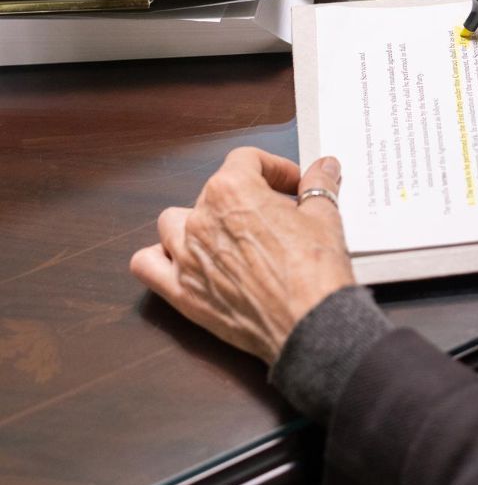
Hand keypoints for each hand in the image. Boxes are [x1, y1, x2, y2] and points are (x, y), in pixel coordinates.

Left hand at [130, 149, 355, 365]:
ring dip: (197, 223)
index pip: (246, 160)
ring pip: (173, 222)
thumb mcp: (324, 217)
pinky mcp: (182, 292)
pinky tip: (183, 261)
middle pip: (213, 191)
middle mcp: (201, 219)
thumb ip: (318, 186)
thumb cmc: (314, 273)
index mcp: (232, 191)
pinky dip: (158, 259)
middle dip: (246, 199)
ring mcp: (186, 256)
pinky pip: (146, 264)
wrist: (310, 325)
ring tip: (227, 235)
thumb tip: (323, 169)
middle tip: (275, 216)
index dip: (275, 169)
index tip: (291, 184)